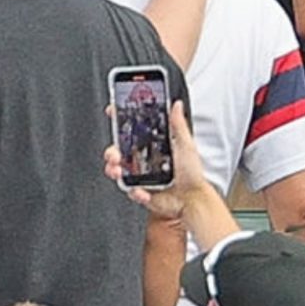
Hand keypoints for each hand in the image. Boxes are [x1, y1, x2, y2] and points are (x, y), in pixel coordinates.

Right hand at [100, 98, 209, 212]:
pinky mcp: (141, 192)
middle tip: (114, 152)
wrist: (193, 200)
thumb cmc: (192, 174)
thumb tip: (176, 105)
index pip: (131, 131)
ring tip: (118, 170)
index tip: (112, 112)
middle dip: (111, 151)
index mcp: (151, 146)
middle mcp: (143, 160)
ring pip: (118, 170)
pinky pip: (131, 190)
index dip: (119, 121)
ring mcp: (140, 177)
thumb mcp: (186, 145)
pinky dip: (135, 191)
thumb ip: (178, 124)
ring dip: (113, 170)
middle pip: (118, 151)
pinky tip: (141, 190)